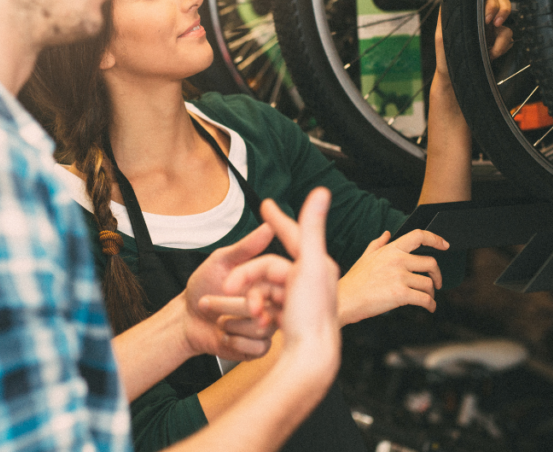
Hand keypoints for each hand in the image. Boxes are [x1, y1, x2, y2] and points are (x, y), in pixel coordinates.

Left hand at [183, 223, 286, 361]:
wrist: (186, 318)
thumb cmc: (203, 287)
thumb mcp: (221, 262)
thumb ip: (245, 247)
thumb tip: (268, 226)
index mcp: (267, 282)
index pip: (280, 282)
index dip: (261, 288)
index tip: (242, 291)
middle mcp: (271, 303)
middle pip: (274, 308)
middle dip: (243, 309)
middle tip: (223, 306)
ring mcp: (266, 326)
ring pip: (265, 329)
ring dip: (234, 324)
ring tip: (219, 319)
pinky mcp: (258, 346)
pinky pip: (259, 347)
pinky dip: (236, 341)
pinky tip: (224, 334)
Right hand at [224, 189, 340, 374]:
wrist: (310, 359)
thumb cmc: (312, 314)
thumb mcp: (310, 265)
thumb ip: (311, 228)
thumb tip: (321, 192)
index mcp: (316, 264)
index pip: (294, 234)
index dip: (279, 219)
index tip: (266, 204)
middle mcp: (310, 280)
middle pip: (268, 268)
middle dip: (248, 276)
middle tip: (230, 287)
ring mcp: (299, 300)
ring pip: (263, 287)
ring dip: (250, 298)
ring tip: (249, 313)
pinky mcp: (291, 318)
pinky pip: (266, 306)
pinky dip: (256, 311)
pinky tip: (257, 321)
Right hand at [337, 229, 448, 325]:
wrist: (346, 299)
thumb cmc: (355, 280)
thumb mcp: (365, 256)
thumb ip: (378, 243)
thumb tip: (387, 234)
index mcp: (391, 249)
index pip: (419, 236)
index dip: (435, 239)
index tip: (444, 245)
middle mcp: (398, 260)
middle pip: (431, 263)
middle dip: (437, 275)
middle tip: (436, 282)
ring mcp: (400, 277)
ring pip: (429, 284)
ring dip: (432, 293)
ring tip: (428, 298)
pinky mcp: (401, 294)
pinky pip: (425, 299)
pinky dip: (431, 305)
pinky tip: (429, 308)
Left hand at [433, 0, 512, 83]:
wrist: (456, 78)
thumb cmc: (446, 56)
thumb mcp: (442, 34)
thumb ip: (445, 14)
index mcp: (469, 12)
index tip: (486, 11)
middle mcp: (482, 17)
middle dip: (501, 8)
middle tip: (491, 22)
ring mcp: (492, 29)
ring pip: (506, 20)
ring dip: (502, 34)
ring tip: (492, 47)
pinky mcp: (499, 42)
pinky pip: (509, 37)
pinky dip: (502, 47)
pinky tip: (491, 54)